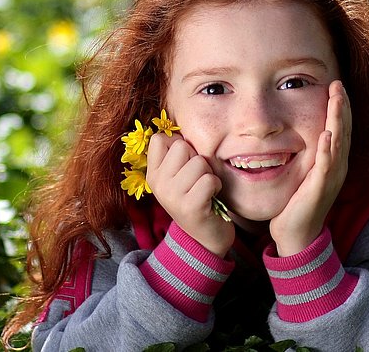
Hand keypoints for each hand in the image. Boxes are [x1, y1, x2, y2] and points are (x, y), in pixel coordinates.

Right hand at [146, 133, 235, 256]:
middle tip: (197, 179)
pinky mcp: (190, 207)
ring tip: (204, 189)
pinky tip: (211, 198)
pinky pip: (209, 180)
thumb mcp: (178, 176)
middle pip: (182, 146)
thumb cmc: (195, 198)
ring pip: (199, 162)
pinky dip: (216, 186)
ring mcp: (172, 196)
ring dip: (209, 174)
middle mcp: (158, 184)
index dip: (179, 145)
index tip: (185, 164)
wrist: (204, 238)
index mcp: (152, 173)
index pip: (160, 138)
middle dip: (197, 159)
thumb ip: (176, 155)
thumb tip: (178, 129)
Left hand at [270, 80, 350, 255]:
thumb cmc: (298, 202)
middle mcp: (337, 168)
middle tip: (338, 85)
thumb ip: (309, 153)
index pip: (341, 129)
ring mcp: (330, 179)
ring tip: (336, 100)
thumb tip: (305, 132)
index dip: (340, 108)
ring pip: (338, 144)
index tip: (336, 86)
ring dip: (337, 121)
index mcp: (334, 163)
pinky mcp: (319, 190)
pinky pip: (325, 167)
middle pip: (344, 132)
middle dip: (341, 107)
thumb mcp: (305, 172)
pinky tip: (325, 135)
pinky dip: (327, 150)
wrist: (296, 234)